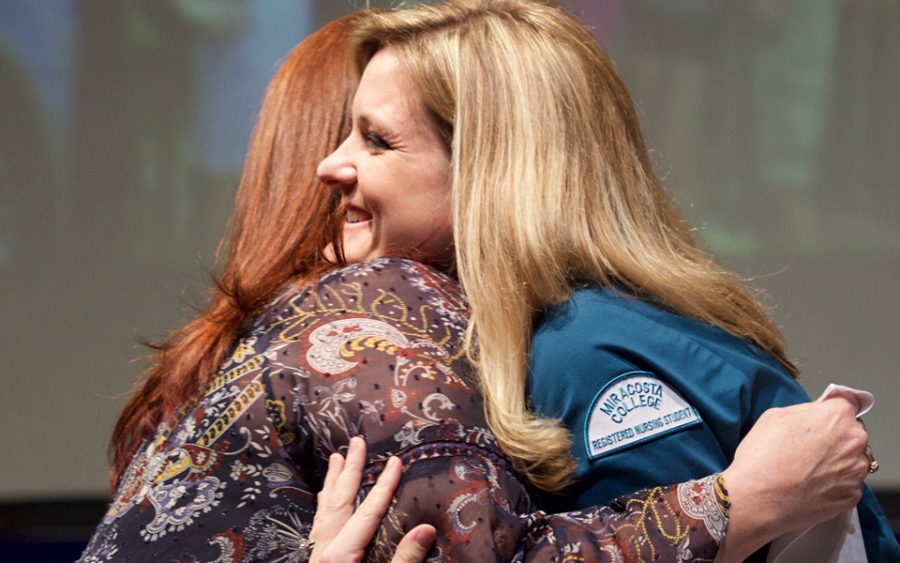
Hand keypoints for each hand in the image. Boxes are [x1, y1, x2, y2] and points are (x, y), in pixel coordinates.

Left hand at [309, 436, 435, 561]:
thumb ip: (405, 558)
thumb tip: (426, 529)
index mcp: (342, 555)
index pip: (368, 512)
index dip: (383, 485)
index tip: (395, 461)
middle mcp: (325, 550)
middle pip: (340, 502)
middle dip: (350, 470)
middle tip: (356, 443)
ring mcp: (317, 556)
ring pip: (324, 512)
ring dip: (332, 483)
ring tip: (335, 458)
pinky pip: (318, 527)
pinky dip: (323, 507)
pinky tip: (323, 497)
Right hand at [716, 398, 868, 560]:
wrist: (758, 499)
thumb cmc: (762, 457)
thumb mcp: (775, 416)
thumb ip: (805, 411)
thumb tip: (815, 414)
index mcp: (836, 416)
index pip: (848, 402)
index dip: (832, 409)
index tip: (823, 417)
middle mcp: (854, 441)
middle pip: (852, 431)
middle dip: (835, 435)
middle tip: (809, 446)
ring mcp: (856, 471)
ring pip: (853, 458)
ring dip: (838, 460)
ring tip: (809, 469)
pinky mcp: (853, 495)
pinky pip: (848, 483)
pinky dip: (835, 483)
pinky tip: (812, 484)